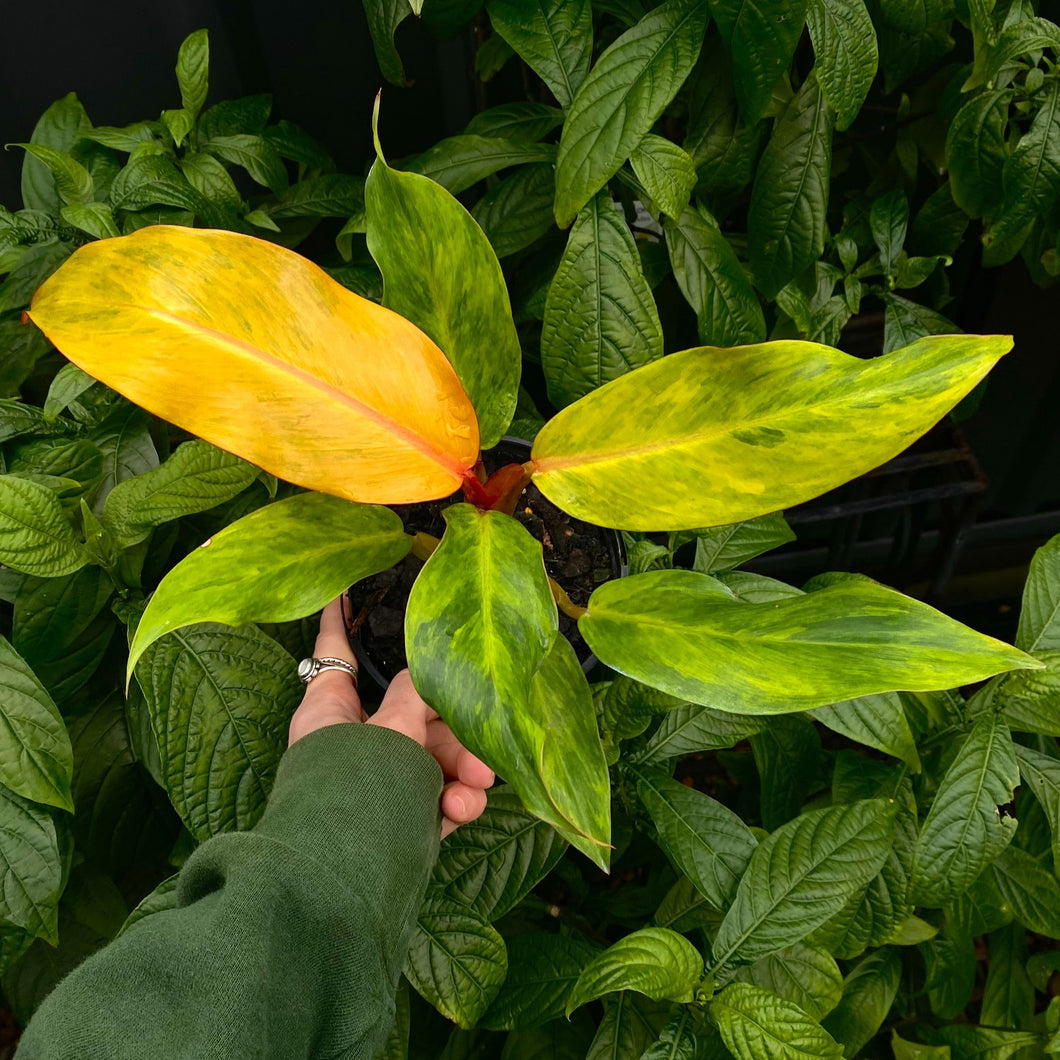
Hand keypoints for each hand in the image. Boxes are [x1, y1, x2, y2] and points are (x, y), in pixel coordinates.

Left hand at [289, 599, 493, 837]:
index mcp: (329, 710)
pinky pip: (428, 800)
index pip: (335, 653)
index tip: (341, 588)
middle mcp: (349, 741)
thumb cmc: (358, 788)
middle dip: (452, 732)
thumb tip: (427, 675)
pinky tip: (462, 810)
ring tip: (478, 788)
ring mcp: (372, 781)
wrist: (343, 878)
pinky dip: (449, 803)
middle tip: (481, 750)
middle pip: (408, 716)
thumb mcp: (393, 730)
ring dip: (460, 772)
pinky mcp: (393, 820)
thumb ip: (415, 696)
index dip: (341, 620)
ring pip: (426, 760)